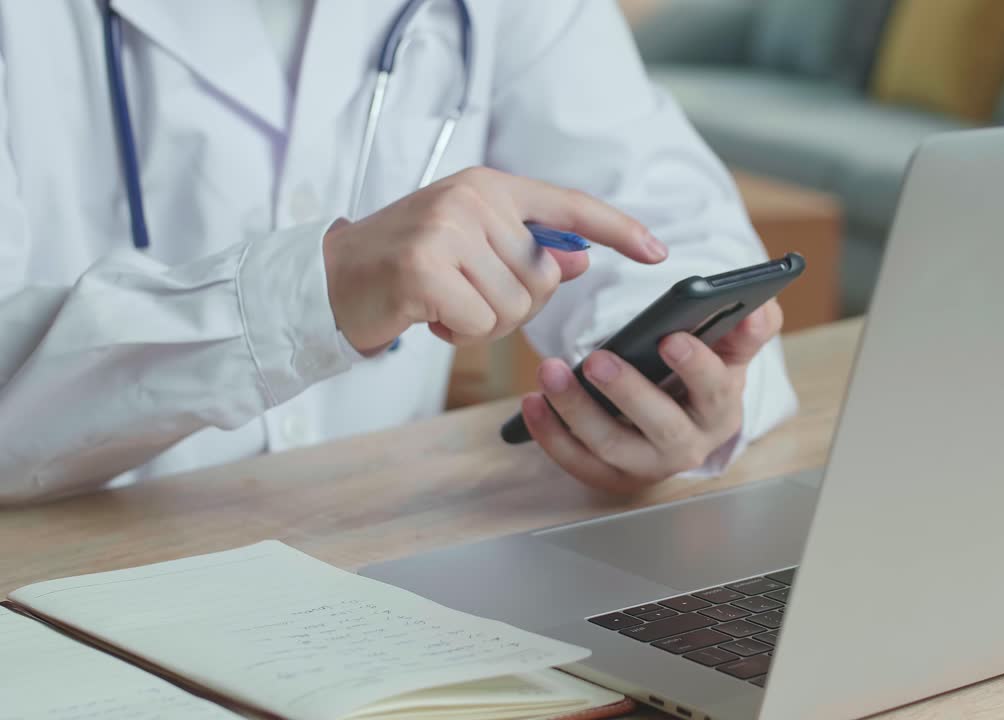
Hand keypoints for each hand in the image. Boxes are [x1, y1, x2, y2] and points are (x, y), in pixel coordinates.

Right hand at [323, 167, 666, 353]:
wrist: (332, 278)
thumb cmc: (408, 265)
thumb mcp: (472, 246)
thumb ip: (527, 251)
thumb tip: (580, 262)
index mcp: (491, 187)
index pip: (571, 207)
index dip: (618, 230)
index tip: (658, 251)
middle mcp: (473, 199)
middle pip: (545, 278)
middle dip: (515, 304)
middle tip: (467, 295)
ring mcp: (448, 229)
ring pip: (517, 306)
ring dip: (485, 323)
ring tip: (446, 304)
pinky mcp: (426, 268)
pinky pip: (483, 323)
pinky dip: (462, 334)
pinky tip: (431, 317)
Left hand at [521, 300, 783, 492]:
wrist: (681, 419)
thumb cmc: (703, 376)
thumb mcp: (730, 351)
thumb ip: (749, 328)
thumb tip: (759, 310)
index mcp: (721, 409)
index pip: (715, 391)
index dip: (695, 367)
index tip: (670, 338)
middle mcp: (686, 446)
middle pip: (660, 427)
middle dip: (629, 393)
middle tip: (598, 360)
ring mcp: (645, 465)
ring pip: (611, 446)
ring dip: (576, 410)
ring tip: (550, 371)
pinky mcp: (609, 475)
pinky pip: (576, 460)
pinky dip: (551, 434)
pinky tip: (532, 402)